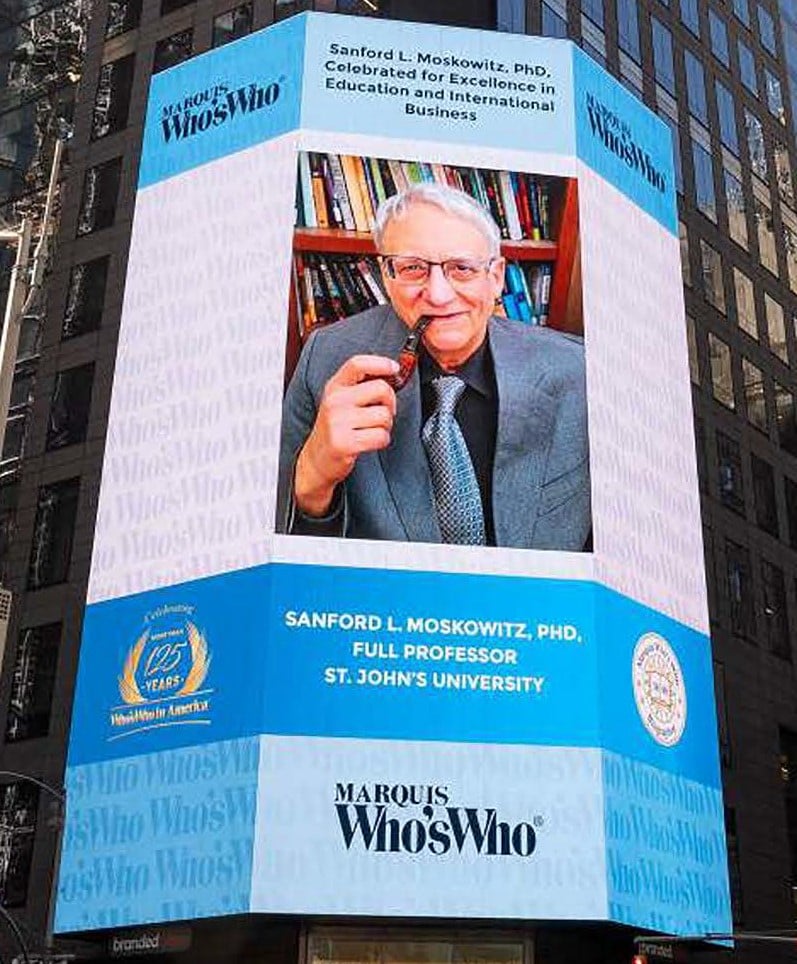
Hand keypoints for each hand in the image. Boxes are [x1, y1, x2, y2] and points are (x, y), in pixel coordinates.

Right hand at [294, 355, 398, 516]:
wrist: (317, 458)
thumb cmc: (335, 428)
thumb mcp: (341, 401)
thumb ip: (361, 386)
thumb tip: (393, 374)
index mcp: (334, 387)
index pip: (358, 364)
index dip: (381, 363)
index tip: (394, 368)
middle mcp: (335, 401)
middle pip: (381, 388)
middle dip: (390, 403)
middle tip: (383, 413)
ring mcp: (338, 422)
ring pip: (384, 415)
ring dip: (386, 426)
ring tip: (372, 429)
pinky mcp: (345, 443)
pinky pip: (381, 436)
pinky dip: (382, 440)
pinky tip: (370, 442)